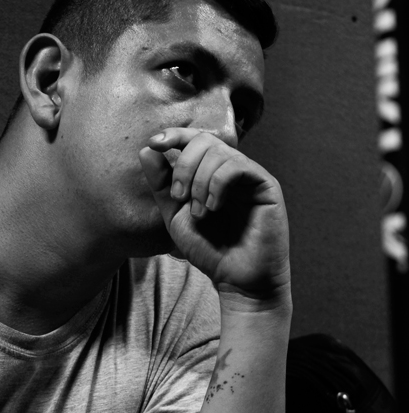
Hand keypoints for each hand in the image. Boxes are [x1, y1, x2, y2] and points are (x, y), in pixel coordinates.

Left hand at [139, 128, 290, 305]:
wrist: (236, 278)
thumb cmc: (209, 249)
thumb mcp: (175, 215)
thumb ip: (162, 184)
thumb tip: (147, 148)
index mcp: (210, 172)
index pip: (194, 139)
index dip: (174, 135)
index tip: (155, 142)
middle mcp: (231, 169)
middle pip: (205, 140)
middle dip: (185, 166)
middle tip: (179, 197)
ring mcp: (250, 175)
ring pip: (220, 152)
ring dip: (200, 181)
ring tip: (200, 212)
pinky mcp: (266, 185)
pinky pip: (238, 166)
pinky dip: (217, 184)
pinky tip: (213, 207)